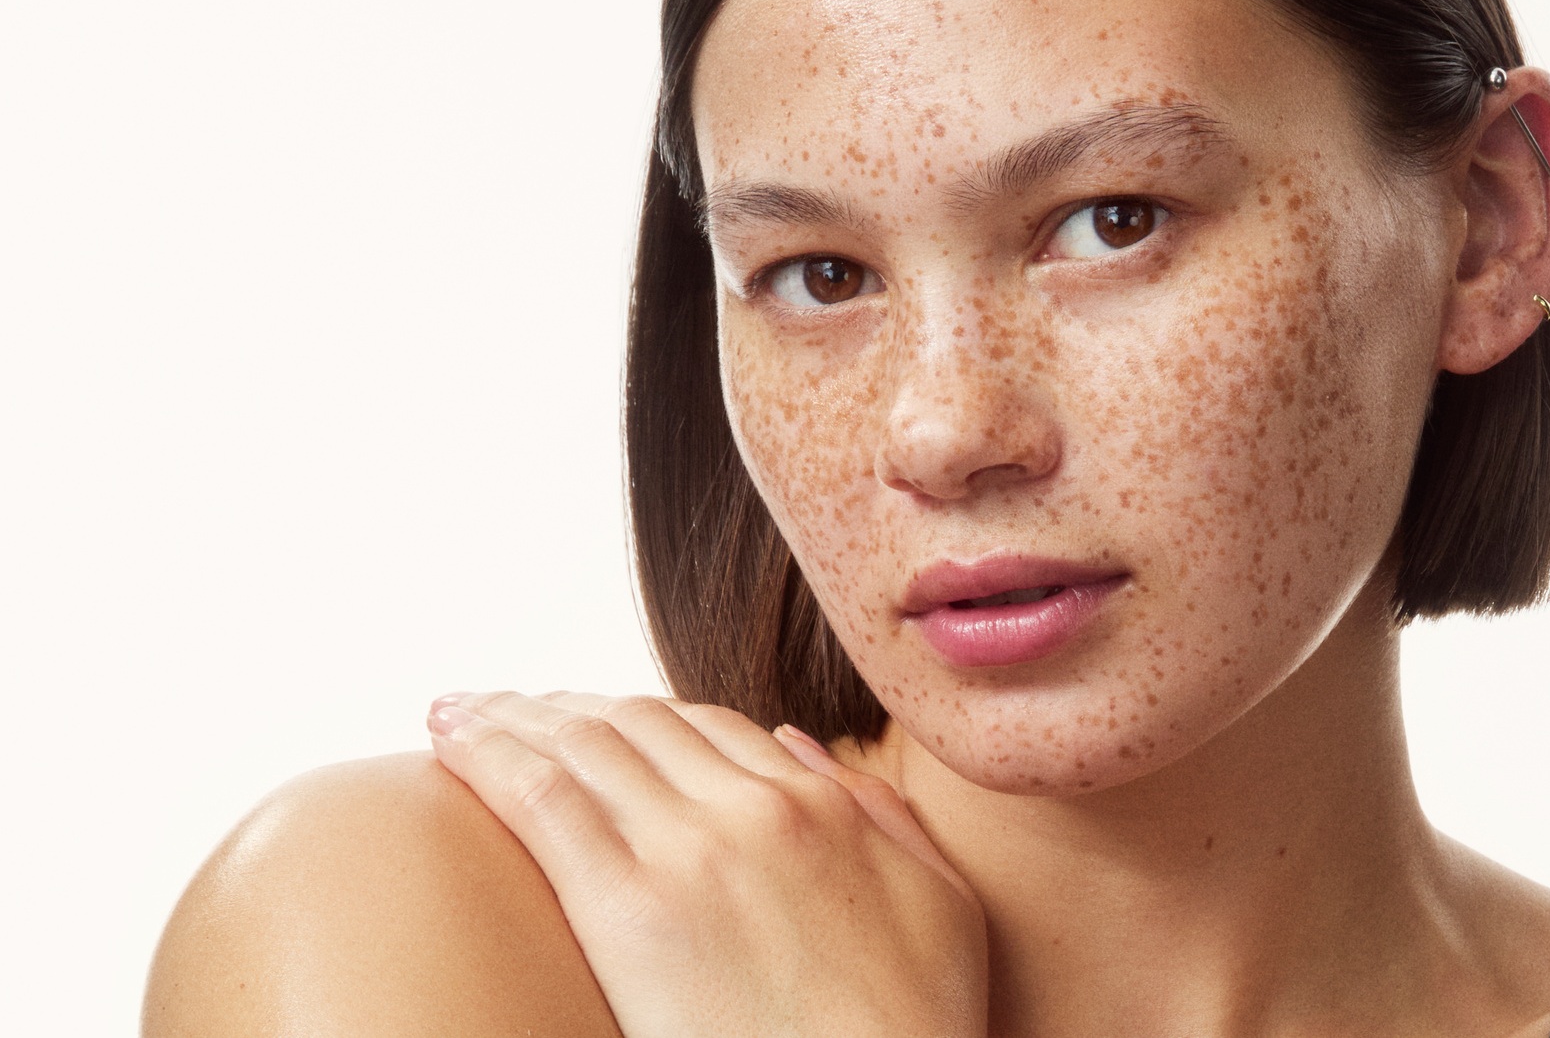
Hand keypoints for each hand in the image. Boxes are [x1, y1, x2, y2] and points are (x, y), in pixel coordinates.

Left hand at [426, 690, 985, 1037]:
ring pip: (582, 743)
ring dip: (511, 715)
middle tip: (505, 704)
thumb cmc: (916, 1028)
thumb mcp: (940, 903)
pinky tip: (449, 739)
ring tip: (457, 711)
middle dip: (562, 704)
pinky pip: (543, 799)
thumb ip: (882, 816)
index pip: (711, 727)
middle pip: (638, 722)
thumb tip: (805, 749)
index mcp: (826, 804)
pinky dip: (488, 754)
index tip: (593, 715)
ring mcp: (690, 849)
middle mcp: (754, 805)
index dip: (642, 715)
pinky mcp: (628, 907)